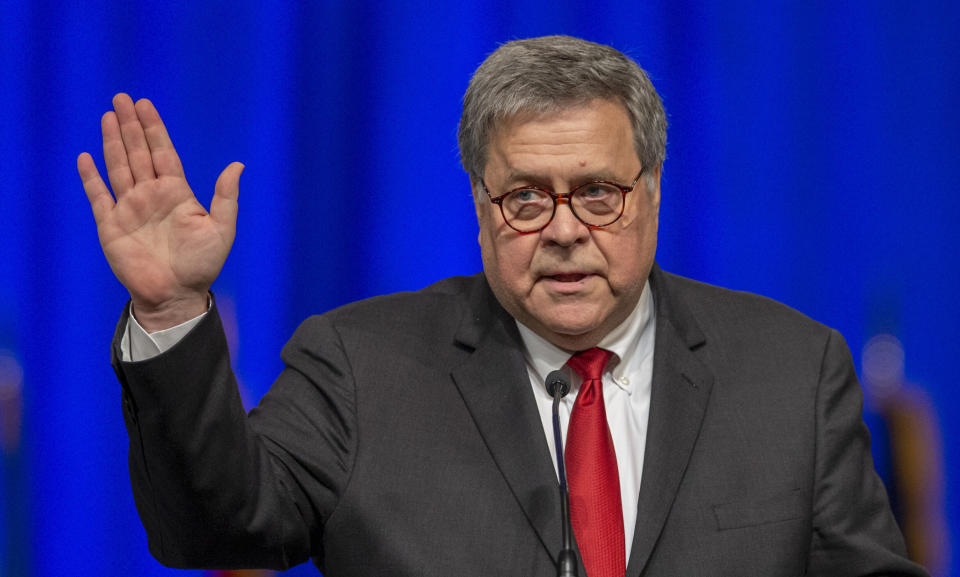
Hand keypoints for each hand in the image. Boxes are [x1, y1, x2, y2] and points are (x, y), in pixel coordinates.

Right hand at [78, 94, 243, 330]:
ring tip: (107, 116)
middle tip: (122, 98)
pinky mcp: (111, 225)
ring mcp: (130, 208)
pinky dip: (91, 178)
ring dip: (112, 142)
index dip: (154, 129)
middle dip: (131, 126)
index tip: (146, 105)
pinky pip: (98, 196)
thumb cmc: (202, 266)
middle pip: (138, 153)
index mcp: (176, 193)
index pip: (163, 153)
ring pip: (118, 167)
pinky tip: (86, 158)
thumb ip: (226, 196)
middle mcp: (151, 196)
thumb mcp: (221, 229)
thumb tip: (238, 164)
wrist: (176, 296)